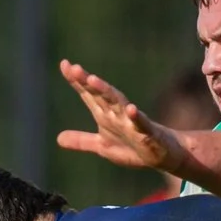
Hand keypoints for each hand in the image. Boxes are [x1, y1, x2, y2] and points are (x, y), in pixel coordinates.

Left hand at [56, 61, 189, 174]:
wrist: (163, 156)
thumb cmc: (133, 146)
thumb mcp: (103, 146)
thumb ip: (81, 141)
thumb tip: (58, 139)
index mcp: (105, 114)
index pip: (89, 95)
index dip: (77, 81)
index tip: (65, 64)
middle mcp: (117, 113)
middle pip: (101, 94)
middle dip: (88, 82)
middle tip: (75, 69)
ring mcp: (133, 121)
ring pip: (118, 103)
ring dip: (106, 91)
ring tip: (93, 80)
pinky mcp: (148, 133)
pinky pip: (142, 124)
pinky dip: (136, 116)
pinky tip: (131, 109)